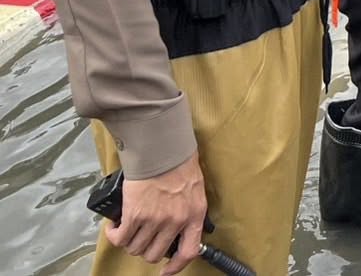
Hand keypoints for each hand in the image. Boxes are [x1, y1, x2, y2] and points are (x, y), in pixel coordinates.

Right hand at [104, 153, 207, 274]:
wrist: (163, 149)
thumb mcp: (194, 191)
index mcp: (194, 215)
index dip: (176, 267)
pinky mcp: (135, 214)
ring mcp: (155, 220)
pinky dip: (113, 235)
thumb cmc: (179, 165)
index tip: (166, 271)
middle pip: (154, 254)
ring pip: (135, 248)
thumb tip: (177, 230)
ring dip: (128, 241)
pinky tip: (114, 226)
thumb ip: (188, 212)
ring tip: (128, 228)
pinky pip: (119, 238)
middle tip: (141, 237)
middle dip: (145, 249)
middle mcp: (175, 221)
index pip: (189, 252)